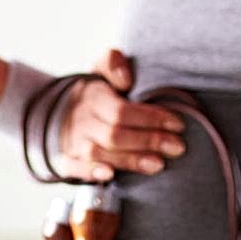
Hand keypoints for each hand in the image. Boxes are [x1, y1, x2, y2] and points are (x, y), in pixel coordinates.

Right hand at [54, 48, 187, 181]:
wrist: (63, 111)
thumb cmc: (95, 92)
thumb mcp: (101, 69)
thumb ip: (113, 63)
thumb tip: (125, 79)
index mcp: (93, 96)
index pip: (121, 110)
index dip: (151, 118)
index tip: (178, 124)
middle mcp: (82, 120)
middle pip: (114, 134)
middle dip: (148, 141)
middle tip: (178, 147)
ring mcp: (74, 141)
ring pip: (98, 153)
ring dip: (129, 160)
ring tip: (159, 164)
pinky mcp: (67, 160)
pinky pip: (73, 168)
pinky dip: (91, 172)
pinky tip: (110, 176)